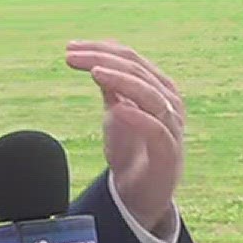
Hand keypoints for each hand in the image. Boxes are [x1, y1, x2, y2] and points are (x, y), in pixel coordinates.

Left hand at [65, 40, 183, 235]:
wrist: (141, 194)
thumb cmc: (131, 150)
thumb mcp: (116, 112)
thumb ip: (111, 87)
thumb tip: (96, 59)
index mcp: (157, 88)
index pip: (131, 59)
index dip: (101, 49)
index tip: (70, 48)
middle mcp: (169, 102)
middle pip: (138, 71)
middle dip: (104, 60)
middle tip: (72, 56)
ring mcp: (172, 126)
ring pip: (150, 94)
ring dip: (121, 80)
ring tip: (95, 72)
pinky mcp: (169, 152)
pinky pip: (157, 130)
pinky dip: (138, 117)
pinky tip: (117, 109)